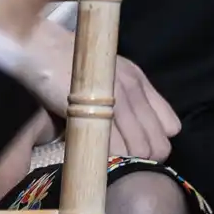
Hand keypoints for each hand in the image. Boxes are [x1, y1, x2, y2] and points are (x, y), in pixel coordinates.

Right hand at [21, 20, 178, 160]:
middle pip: (158, 145)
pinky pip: (116, 148)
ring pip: (140, 150)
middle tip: (123, 163)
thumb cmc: (69, 65)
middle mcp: (135, 90)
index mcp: (140, 81)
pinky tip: (98, 159)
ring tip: (109, 164)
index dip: (156, 143)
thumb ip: (127, 98)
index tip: (137, 149)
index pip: (171, 126)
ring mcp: (118, 100)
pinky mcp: (97, 111)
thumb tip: (135, 134)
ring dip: (127, 163)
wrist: (42, 49)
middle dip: (144, 160)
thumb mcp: (108, 75)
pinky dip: (110, 160)